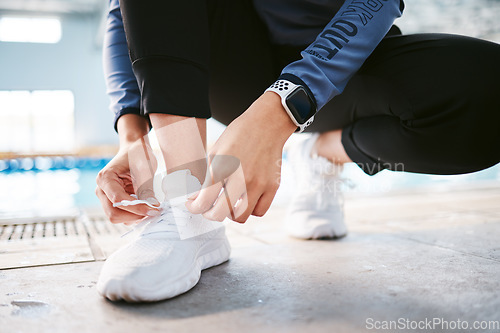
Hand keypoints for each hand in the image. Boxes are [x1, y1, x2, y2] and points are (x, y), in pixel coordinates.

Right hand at [95, 138, 159, 224]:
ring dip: (136, 217)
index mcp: (105, 178)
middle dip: (135, 215)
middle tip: (154, 211)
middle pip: (114, 214)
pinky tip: (146, 207)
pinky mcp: (112, 203)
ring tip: (151, 208)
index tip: (154, 209)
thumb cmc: (138, 155)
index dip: (137, 207)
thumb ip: (146, 189)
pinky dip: (135, 216)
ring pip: (118, 218)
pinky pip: (122, 216)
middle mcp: (101, 189)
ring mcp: (105, 197)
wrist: (134, 150)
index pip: (118, 200)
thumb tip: (152, 207)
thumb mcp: (144, 169)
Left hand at [186, 92, 296, 222]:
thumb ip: (206, 177)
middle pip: (220, 214)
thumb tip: (196, 199)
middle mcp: (241, 178)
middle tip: (208, 208)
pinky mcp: (273, 186)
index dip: (194, 207)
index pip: (204, 201)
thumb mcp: (216, 151)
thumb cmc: (238, 136)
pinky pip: (259, 211)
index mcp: (223, 167)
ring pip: (240, 217)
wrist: (267, 124)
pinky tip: (245, 199)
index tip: (193, 205)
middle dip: (209, 214)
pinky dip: (250, 210)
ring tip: (228, 203)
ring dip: (230, 214)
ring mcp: (259, 184)